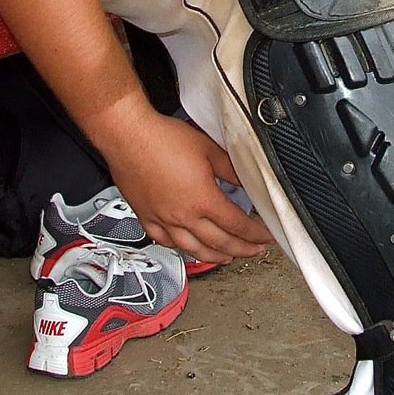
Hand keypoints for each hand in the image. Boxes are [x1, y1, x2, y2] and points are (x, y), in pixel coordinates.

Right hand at [110, 111, 273, 263]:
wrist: (129, 136)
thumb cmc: (162, 139)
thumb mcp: (208, 149)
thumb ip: (230, 169)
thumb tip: (246, 180)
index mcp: (202, 199)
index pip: (237, 225)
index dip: (255, 234)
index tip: (264, 237)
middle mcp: (183, 215)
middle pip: (219, 242)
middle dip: (241, 250)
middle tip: (254, 252)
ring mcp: (163, 219)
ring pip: (193, 249)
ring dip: (214, 257)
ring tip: (226, 258)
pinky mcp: (146, 217)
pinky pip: (166, 242)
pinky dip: (181, 249)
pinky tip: (186, 248)